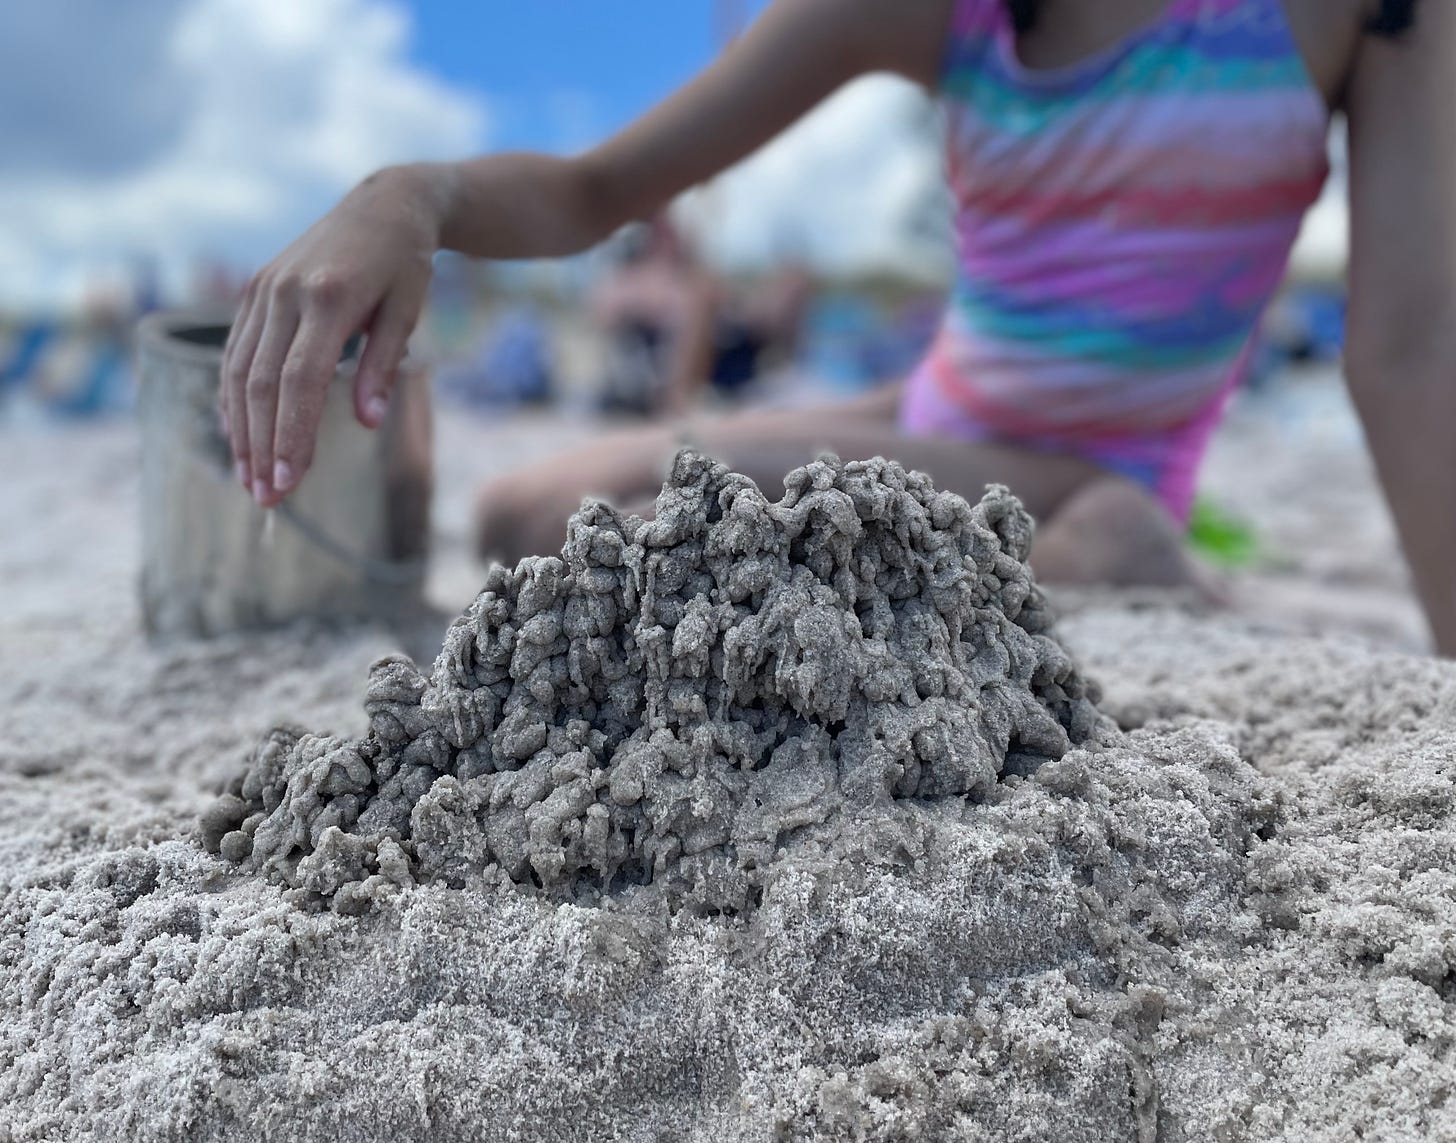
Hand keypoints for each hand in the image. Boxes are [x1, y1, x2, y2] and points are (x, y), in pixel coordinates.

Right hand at [220, 164, 446, 505]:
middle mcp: (286, 292)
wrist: (384, 204)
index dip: (291, 434)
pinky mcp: (253, 290)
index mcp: (329, 298)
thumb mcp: (408, 310)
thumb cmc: (405, 264)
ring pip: (238, 371)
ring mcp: (263, 289)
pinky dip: (231, 397)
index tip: (289, 482)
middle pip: (262, 383)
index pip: (301, 381)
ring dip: (241, 430)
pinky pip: (234, 351)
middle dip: (262, 446)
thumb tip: (367, 423)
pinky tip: (237, 435)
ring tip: (249, 479)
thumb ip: (384, 365)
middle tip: (267, 499)